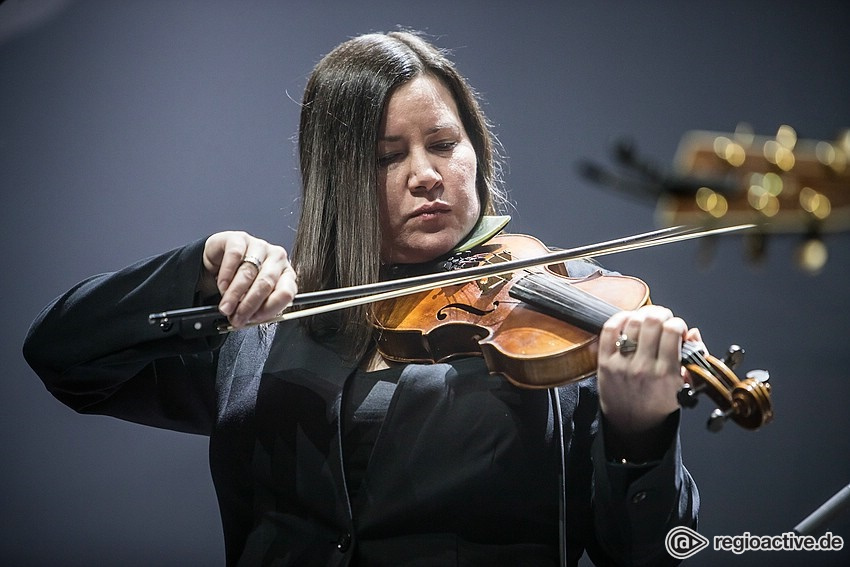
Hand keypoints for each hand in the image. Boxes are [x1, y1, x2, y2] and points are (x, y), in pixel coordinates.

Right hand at [199, 231, 296, 327]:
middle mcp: (277, 258)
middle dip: (248, 305)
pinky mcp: (240, 238)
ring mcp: (259, 245)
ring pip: (249, 271)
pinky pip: (234, 256)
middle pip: (266, 283)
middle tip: (236, 318)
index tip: (253, 319)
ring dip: (234, 294)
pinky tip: (222, 287)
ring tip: (226, 307)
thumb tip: (248, 319)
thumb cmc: (241, 282)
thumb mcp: (252, 297)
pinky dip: (226, 276)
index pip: (287, 292)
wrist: (218, 261)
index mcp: (286, 274)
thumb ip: (256, 308)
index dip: (269, 308)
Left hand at [597, 305, 701, 438]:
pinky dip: (620, 318)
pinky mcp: (604, 362)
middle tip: (663, 320)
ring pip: (632, 322)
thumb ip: (694, 358)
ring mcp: (622, 364)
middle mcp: (643, 367)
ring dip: (643, 314)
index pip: (672, 331)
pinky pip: (609, 330)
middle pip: (652, 322)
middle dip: (662, 314)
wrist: (630, 422)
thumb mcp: (684, 386)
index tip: (678, 329)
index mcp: (666, 373)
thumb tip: (692, 332)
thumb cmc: (658, 402)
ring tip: (647, 320)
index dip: (678, 323)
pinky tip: (628, 319)